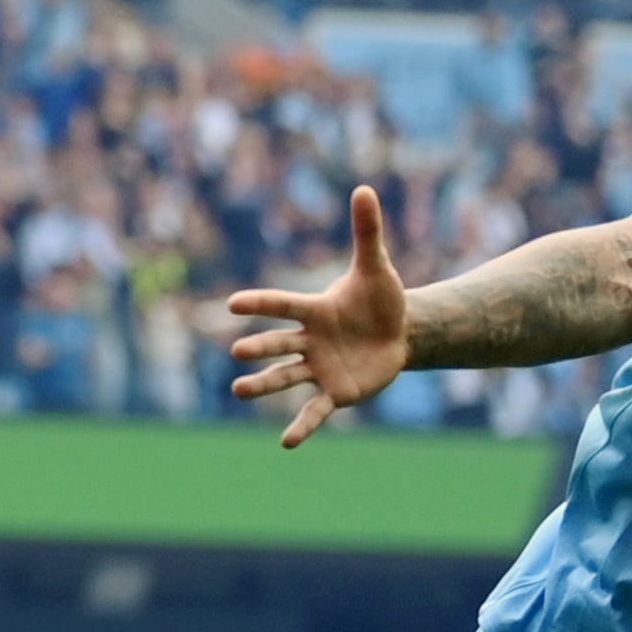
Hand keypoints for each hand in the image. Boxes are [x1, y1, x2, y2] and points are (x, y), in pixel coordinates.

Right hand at [227, 184, 410, 447]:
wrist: (399, 333)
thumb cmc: (380, 299)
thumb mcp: (376, 266)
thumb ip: (366, 232)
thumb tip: (364, 188)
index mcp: (314, 310)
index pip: (284, 305)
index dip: (260, 305)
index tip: (232, 304)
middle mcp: (309, 341)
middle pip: (279, 344)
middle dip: (260, 349)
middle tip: (237, 354)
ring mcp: (318, 368)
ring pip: (286, 378)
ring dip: (264, 386)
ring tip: (239, 390)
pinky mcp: (334, 392)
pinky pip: (314, 410)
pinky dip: (302, 426)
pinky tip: (286, 443)